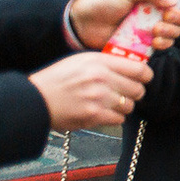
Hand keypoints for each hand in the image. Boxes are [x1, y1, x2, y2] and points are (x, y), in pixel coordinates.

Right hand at [29, 52, 150, 130]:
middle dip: (133, 93)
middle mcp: (101, 78)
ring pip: (129, 106)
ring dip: (122, 107)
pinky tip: (101, 112)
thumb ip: (106, 63)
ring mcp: (99, 98)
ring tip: (108, 104)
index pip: (139, 69)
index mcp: (99, 62)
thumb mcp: (80, 61)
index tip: (143, 79)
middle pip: (138, 89)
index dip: (145, 76)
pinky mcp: (94, 115)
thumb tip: (130, 67)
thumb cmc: (56, 80)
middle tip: (124, 94)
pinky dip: (113, 118)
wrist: (35, 99)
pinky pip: (119, 119)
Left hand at [66, 0, 179, 50]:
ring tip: (156, 29)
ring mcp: (153, 28)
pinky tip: (154, 42)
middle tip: (167, 16)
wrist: (83, 24)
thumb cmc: (103, 1)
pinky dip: (164, 44)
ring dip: (172, 31)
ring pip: (177, 31)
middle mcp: (158, 11)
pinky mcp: (146, 44)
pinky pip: (165, 46)